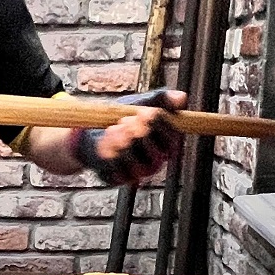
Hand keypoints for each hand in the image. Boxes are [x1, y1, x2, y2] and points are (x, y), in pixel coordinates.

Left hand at [72, 88, 186, 184]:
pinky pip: (116, 171)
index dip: (159, 126)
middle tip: (128, 120)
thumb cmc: (123, 117)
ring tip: (116, 128)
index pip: (172, 141)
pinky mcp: (116, 178)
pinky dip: (111, 152)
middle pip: (156, 156)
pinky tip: (107, 137)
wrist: (92, 129)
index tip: (145, 112)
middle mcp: (154, 162)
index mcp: (165, 145)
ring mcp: (135, 172)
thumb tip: (182, 96)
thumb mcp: (142, 103)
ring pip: (137, 166)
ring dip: (126, 144)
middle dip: (141, 135)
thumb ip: (161, 99)